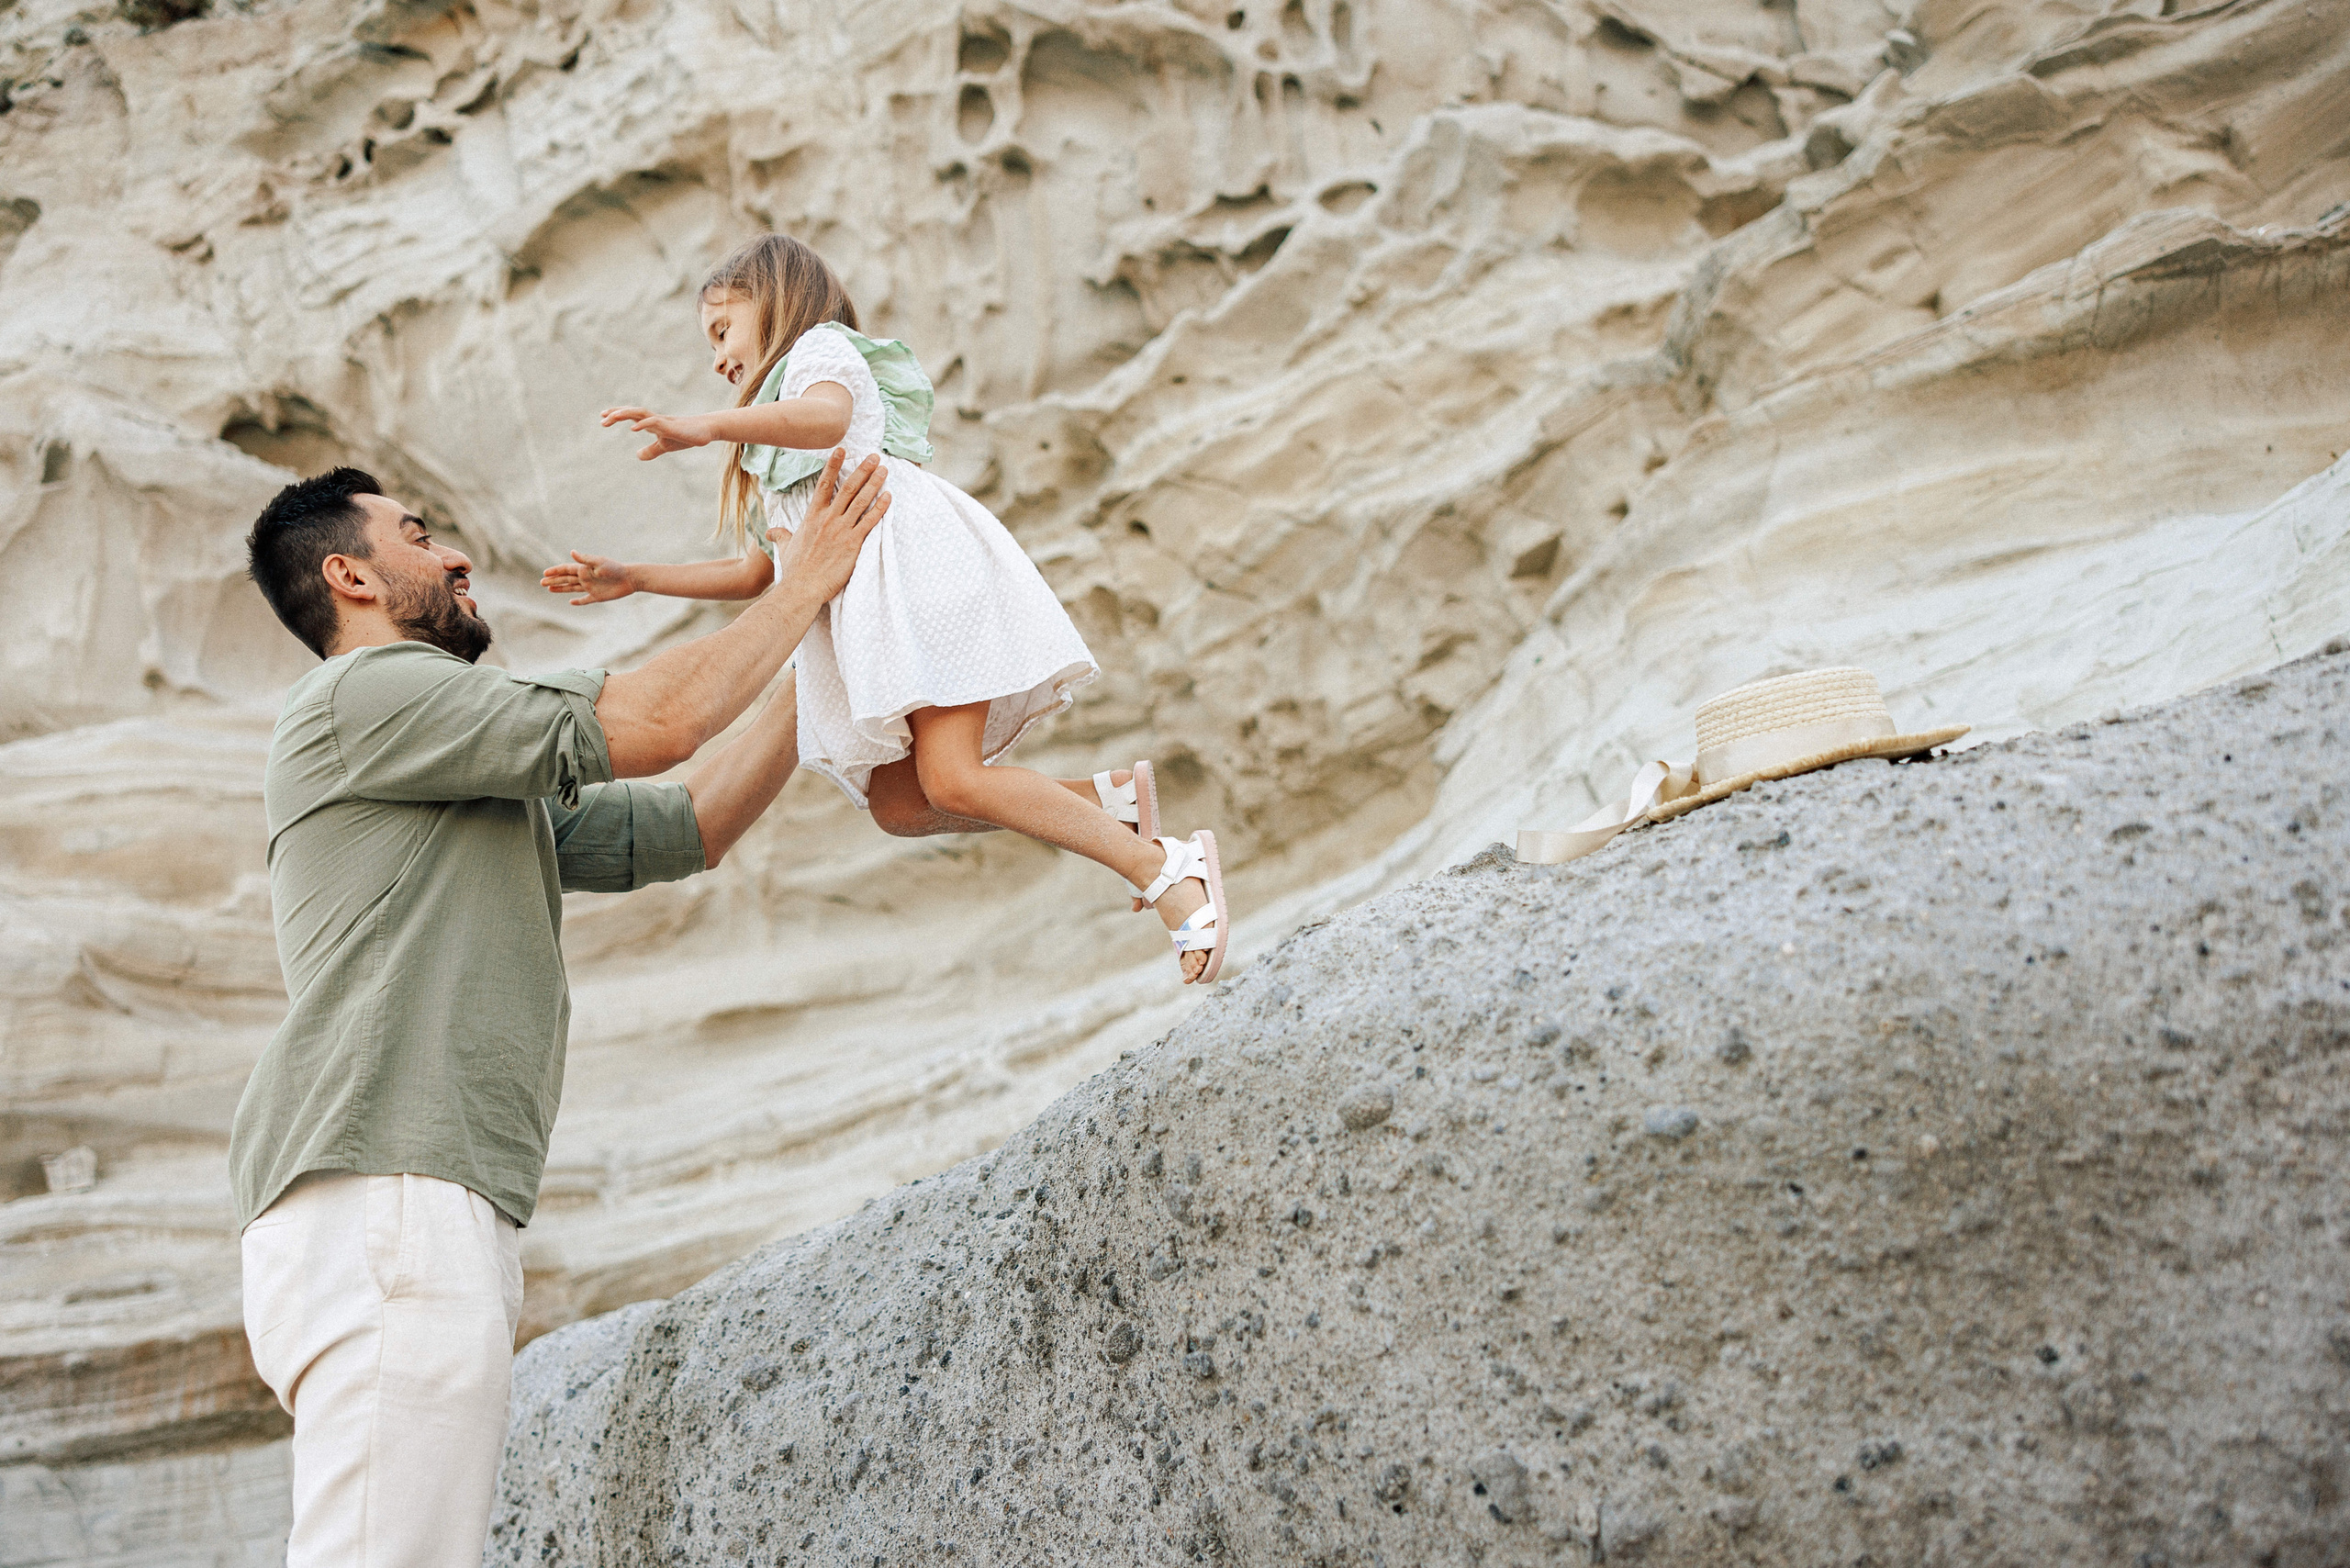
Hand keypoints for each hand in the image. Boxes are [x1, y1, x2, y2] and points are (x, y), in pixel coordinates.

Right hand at [541, 551, 637, 604]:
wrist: (630, 578)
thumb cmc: (615, 569)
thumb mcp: (599, 562)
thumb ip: (585, 559)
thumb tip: (572, 552)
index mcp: (584, 569)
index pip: (566, 569)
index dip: (555, 571)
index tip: (545, 573)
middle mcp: (585, 578)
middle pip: (566, 579)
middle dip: (554, 580)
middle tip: (541, 582)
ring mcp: (591, 587)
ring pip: (572, 588)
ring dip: (561, 589)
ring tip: (549, 589)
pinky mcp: (598, 596)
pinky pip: (586, 600)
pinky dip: (578, 602)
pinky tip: (571, 602)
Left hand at [601, 406, 713, 461]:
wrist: (705, 431)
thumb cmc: (685, 436)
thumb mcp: (664, 446)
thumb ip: (651, 450)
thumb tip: (637, 455)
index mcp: (651, 423)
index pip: (631, 416)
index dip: (616, 415)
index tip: (602, 418)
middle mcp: (654, 419)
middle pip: (631, 412)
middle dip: (616, 413)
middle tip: (602, 418)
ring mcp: (662, 421)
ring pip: (640, 412)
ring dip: (625, 414)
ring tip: (612, 417)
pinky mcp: (670, 426)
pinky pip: (654, 422)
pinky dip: (642, 423)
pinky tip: (633, 428)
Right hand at [773, 450, 888, 603]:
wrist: (803, 587)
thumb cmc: (795, 569)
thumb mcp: (785, 547)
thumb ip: (781, 535)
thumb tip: (771, 532)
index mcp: (813, 516)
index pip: (824, 484)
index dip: (833, 465)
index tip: (841, 450)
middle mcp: (828, 519)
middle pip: (849, 488)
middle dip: (863, 470)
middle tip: (875, 457)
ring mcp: (841, 529)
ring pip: (862, 500)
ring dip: (875, 483)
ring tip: (884, 470)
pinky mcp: (853, 543)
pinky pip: (871, 521)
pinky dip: (881, 508)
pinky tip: (889, 496)